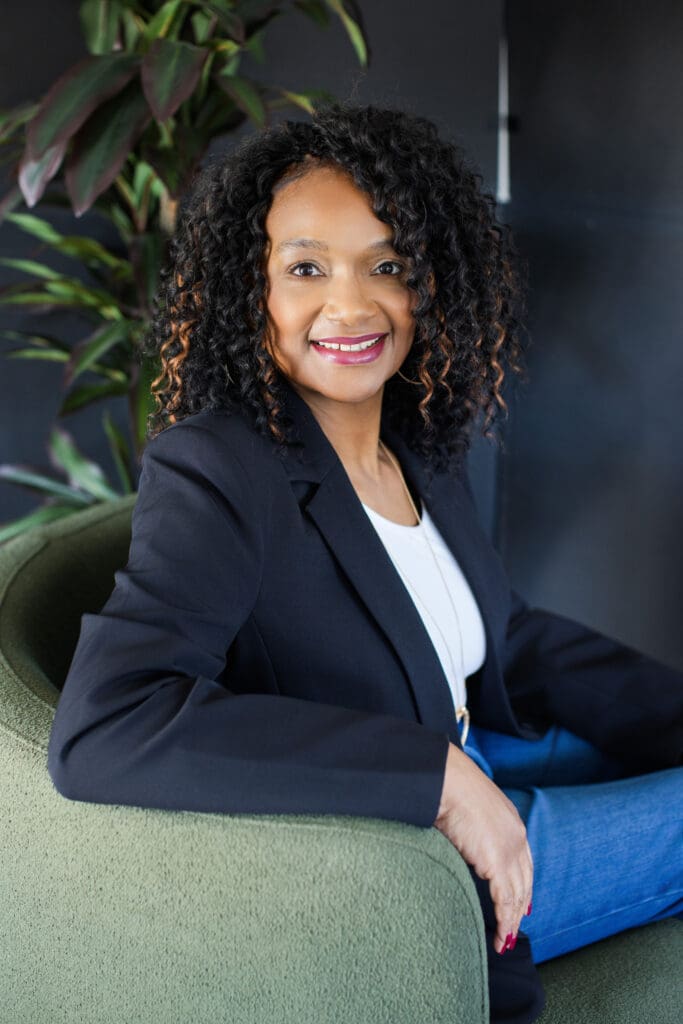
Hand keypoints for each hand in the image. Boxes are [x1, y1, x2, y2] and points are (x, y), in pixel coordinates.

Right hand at [433, 742, 532, 953]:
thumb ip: (471, 827)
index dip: (523, 884)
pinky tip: (501, 936)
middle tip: (513, 929)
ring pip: (517, 895)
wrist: (447, 780)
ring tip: (505, 940)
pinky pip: (505, 901)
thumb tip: (459, 837)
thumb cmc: (448, 787)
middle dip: (521, 907)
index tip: (522, 902)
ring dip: (512, 921)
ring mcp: (510, 850)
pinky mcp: (498, 863)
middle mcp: (517, 837)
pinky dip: (505, 922)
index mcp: (511, 821)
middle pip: (525, 881)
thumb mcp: (465, 808)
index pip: (524, 861)